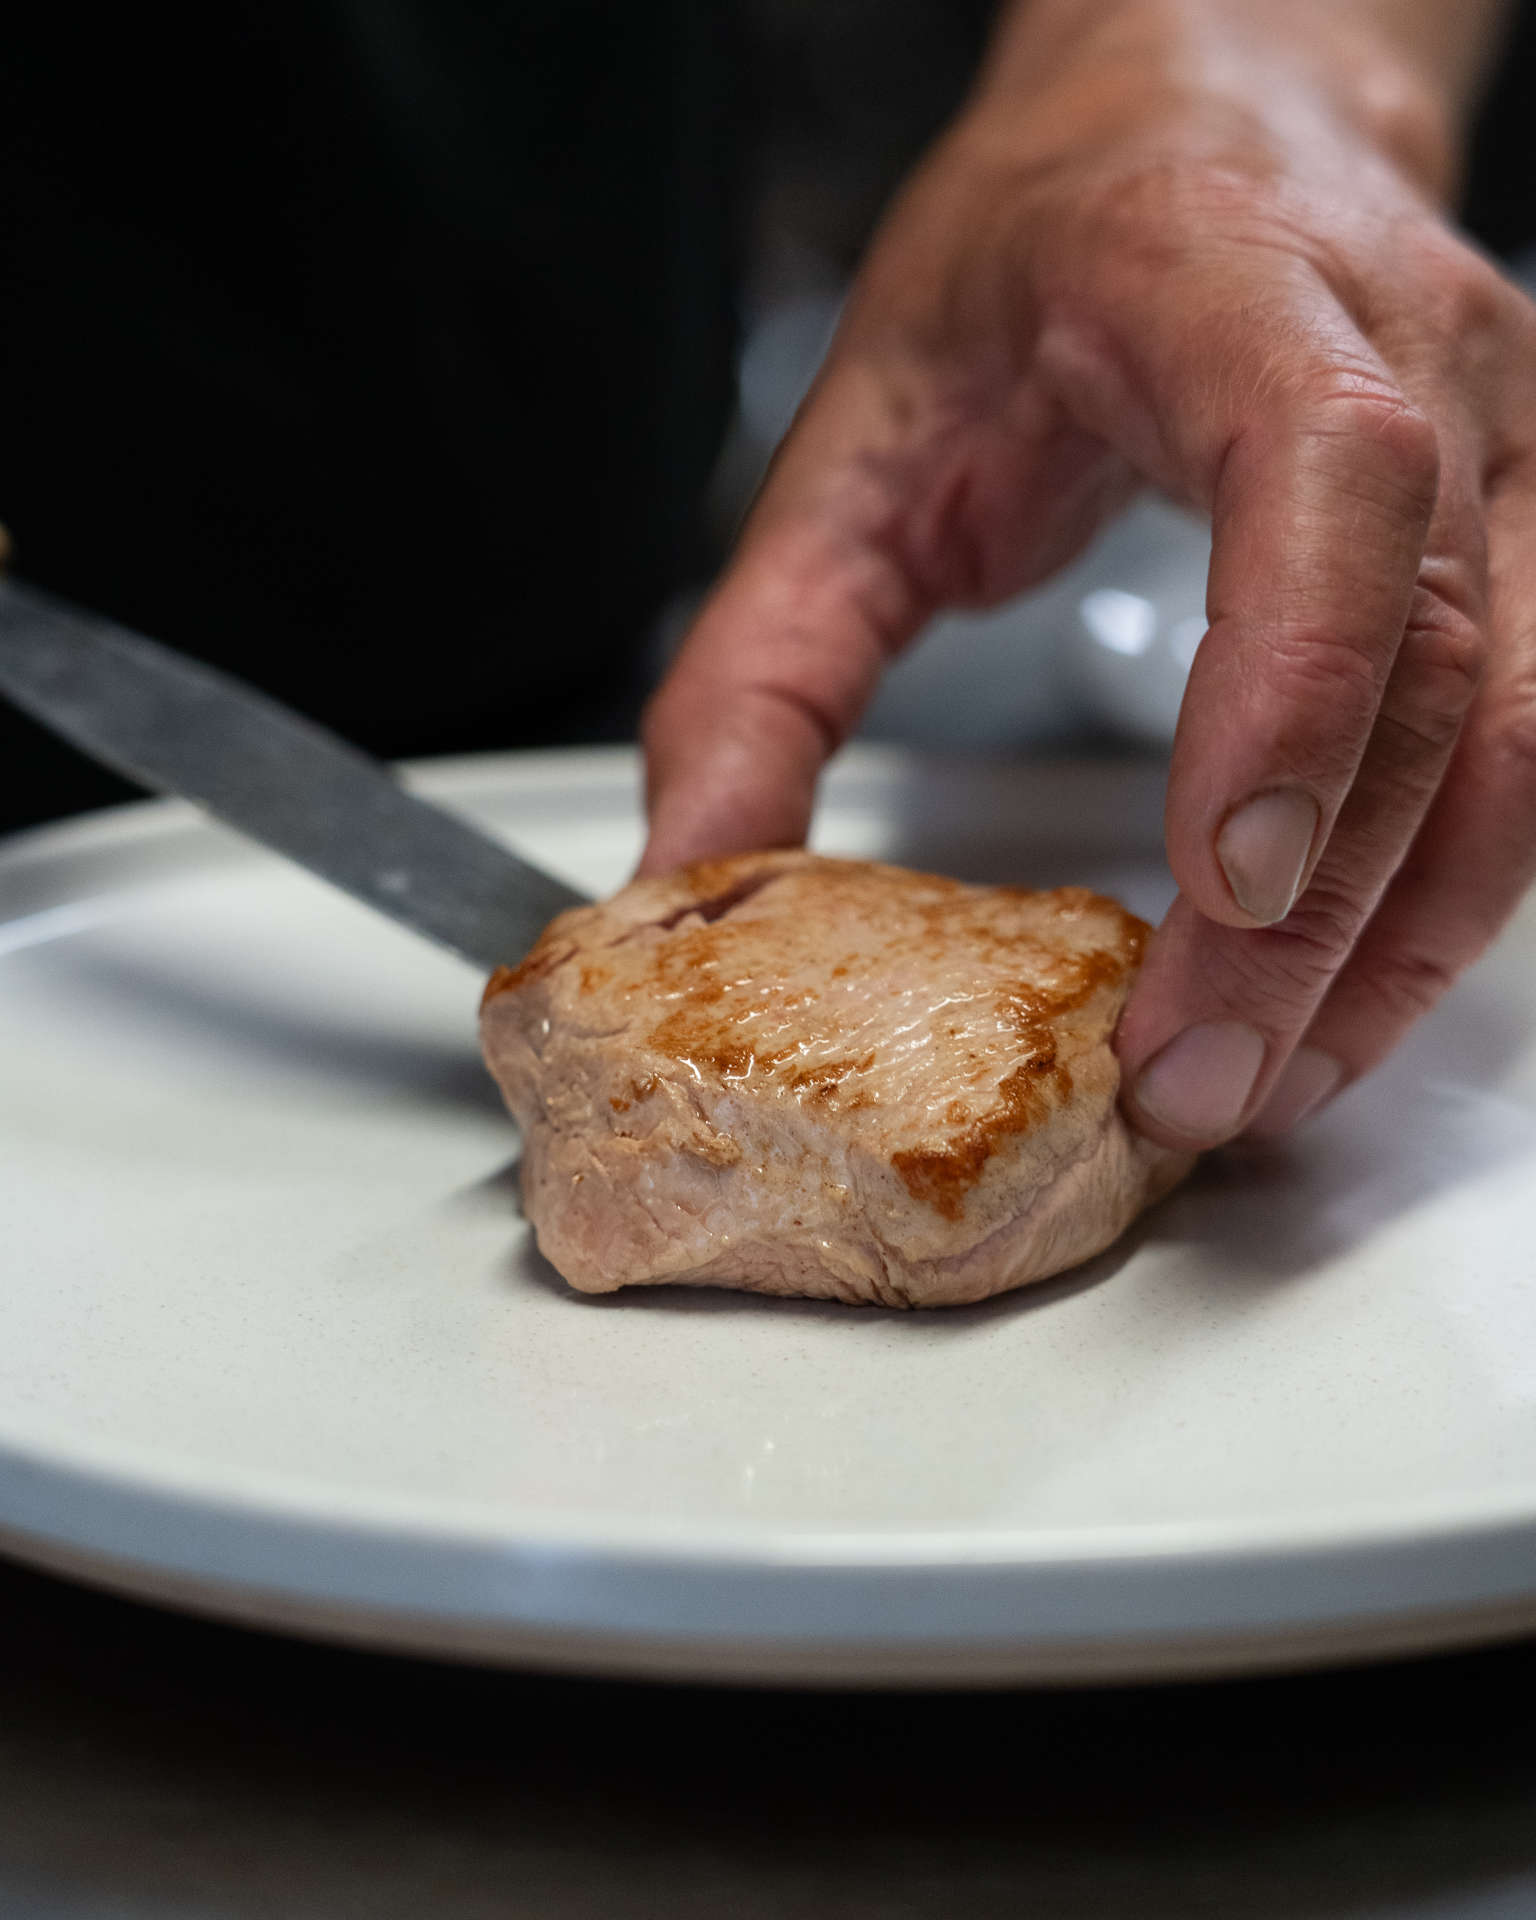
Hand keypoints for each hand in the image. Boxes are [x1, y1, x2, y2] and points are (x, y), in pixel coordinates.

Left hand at [640, 0, 1535, 1148]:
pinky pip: (1531, 744)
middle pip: (1429, 657)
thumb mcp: (858, 432)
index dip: (1288, 688)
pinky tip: (1344, 992)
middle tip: (1192, 1077)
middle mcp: (1417, 356)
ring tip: (1266, 1079)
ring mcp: (1507, 445)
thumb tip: (696, 863)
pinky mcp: (1529, 532)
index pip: (1327, 474)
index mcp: (1230, 286)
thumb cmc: (1044, 252)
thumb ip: (765, 651)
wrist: (1203, 122)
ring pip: (1518, 730)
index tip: (1218, 879)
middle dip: (1316, 908)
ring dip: (1397, 938)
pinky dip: (1439, 895)